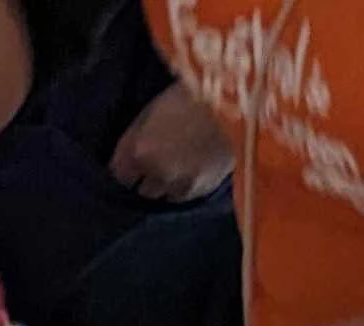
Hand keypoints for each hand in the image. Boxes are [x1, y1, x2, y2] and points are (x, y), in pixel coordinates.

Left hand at [108, 80, 231, 200]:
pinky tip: (196, 166)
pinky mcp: (200, 190)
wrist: (244, 100)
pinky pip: (184, 195)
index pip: (118, 174)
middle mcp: (156, 174)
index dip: (126, 168)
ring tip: (180, 163)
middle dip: (146, 178)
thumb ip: (137, 135)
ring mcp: (179, 185)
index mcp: (140, 150)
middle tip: (159, 161)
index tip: (132, 163)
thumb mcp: (157, 106)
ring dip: (166, 184)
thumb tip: (125, 157)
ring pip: (162, 195)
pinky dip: (185, 185)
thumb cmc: (198, 92)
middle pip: (141, 189)